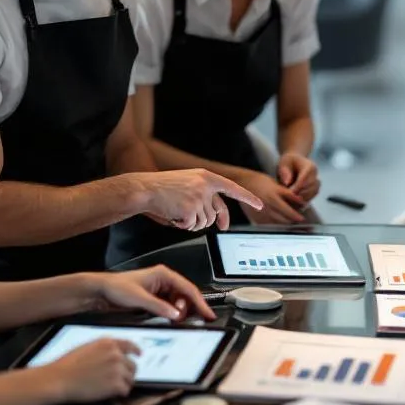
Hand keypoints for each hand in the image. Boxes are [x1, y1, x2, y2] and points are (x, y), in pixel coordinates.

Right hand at [40, 338, 138, 402]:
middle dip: (127, 373)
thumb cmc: (68, 365)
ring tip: (111, 389)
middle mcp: (116, 354)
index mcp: (108, 343)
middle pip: (132, 365)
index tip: (138, 355)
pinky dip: (119, 394)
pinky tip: (109, 394)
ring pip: (130, 379)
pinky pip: (125, 390)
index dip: (135, 350)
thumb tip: (114, 354)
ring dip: (123, 384)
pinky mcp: (116, 384)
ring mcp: (117, 369)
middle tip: (119, 380)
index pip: (129, 345)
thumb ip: (103, 349)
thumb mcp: (87, 348)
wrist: (60, 379)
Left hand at [91, 265, 217, 320]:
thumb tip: (176, 314)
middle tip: (188, 320)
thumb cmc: (117, 288)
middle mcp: (164, 280)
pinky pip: (170, 307)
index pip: (188, 288)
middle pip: (186, 296)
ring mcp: (160, 289)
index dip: (200, 302)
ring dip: (179, 312)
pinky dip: (172, 314)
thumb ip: (159, 307)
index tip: (207, 313)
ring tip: (174, 320)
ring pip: (179, 302)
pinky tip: (169, 319)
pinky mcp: (155, 298)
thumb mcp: (139, 299)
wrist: (102, 291)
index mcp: (163, 274)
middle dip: (188, 309)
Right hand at [145, 170, 262, 230]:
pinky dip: (182, 226)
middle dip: (217, 222)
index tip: (260, 205)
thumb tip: (216, 217)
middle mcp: (205, 186)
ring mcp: (198, 198)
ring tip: (178, 213)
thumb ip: (204, 195)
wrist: (144, 189)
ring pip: (204, 222)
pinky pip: (192, 227)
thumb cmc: (162, 188)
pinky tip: (173, 216)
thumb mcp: (188, 183)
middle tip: (223, 227)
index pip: (232, 188)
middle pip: (216, 213)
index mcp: (206, 177)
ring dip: (192, 223)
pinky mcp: (190, 210)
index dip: (248, 197)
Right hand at [240, 170, 306, 224]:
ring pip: (278, 223)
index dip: (297, 214)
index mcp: (274, 195)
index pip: (290, 209)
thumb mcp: (276, 184)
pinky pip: (269, 225)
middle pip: (286, 218)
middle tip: (298, 219)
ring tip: (289, 221)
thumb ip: (288, 194)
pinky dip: (275, 224)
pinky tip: (277, 221)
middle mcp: (268, 205)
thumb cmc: (260, 181)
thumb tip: (300, 202)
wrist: (242, 183)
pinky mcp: (256, 217)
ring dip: (285, 223)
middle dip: (293, 220)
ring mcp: (261, 212)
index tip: (302, 217)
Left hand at [277, 153, 320, 201]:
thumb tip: (287, 183)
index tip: (289, 191)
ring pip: (314, 192)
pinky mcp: (315, 188)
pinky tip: (296, 200)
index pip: (305, 177)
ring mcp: (316, 181)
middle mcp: (315, 173)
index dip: (297, 186)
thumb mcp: (283, 163)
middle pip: (311, 186)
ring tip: (293, 199)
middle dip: (301, 192)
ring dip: (304, 197)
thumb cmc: (287, 162)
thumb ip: (284, 172)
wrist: (294, 162)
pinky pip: (313, 195)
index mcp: (309, 166)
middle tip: (290, 197)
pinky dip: (305, 199)